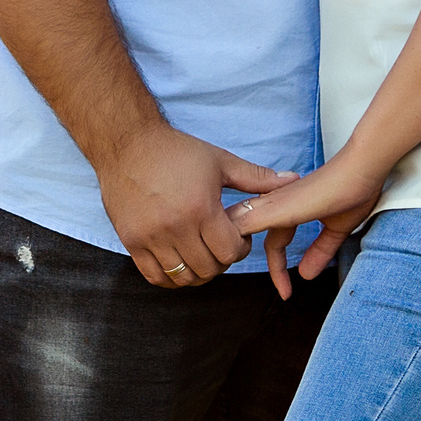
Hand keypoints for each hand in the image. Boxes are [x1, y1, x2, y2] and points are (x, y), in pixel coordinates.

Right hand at [97, 123, 296, 288]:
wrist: (128, 142)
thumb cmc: (176, 150)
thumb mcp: (220, 161)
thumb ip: (257, 178)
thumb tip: (293, 180)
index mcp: (201, 208)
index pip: (230, 252)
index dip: (239, 249)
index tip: (236, 238)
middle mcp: (175, 227)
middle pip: (208, 269)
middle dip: (220, 262)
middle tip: (218, 245)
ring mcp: (151, 237)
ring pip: (183, 278)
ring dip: (197, 271)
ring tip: (199, 252)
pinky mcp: (131, 241)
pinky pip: (155, 277)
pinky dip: (170, 277)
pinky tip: (178, 261)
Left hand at [225, 154, 383, 298]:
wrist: (362, 169)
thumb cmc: (354, 190)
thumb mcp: (336, 230)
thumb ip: (320, 250)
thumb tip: (307, 275)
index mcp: (290, 208)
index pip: (274, 243)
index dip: (277, 269)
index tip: (286, 292)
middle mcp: (278, 203)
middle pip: (244, 230)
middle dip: (236, 253)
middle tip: (243, 280)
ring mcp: (276, 203)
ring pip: (238, 224)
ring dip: (231, 246)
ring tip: (231, 271)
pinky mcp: (278, 206)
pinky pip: (248, 221)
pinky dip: (236, 236)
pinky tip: (234, 250)